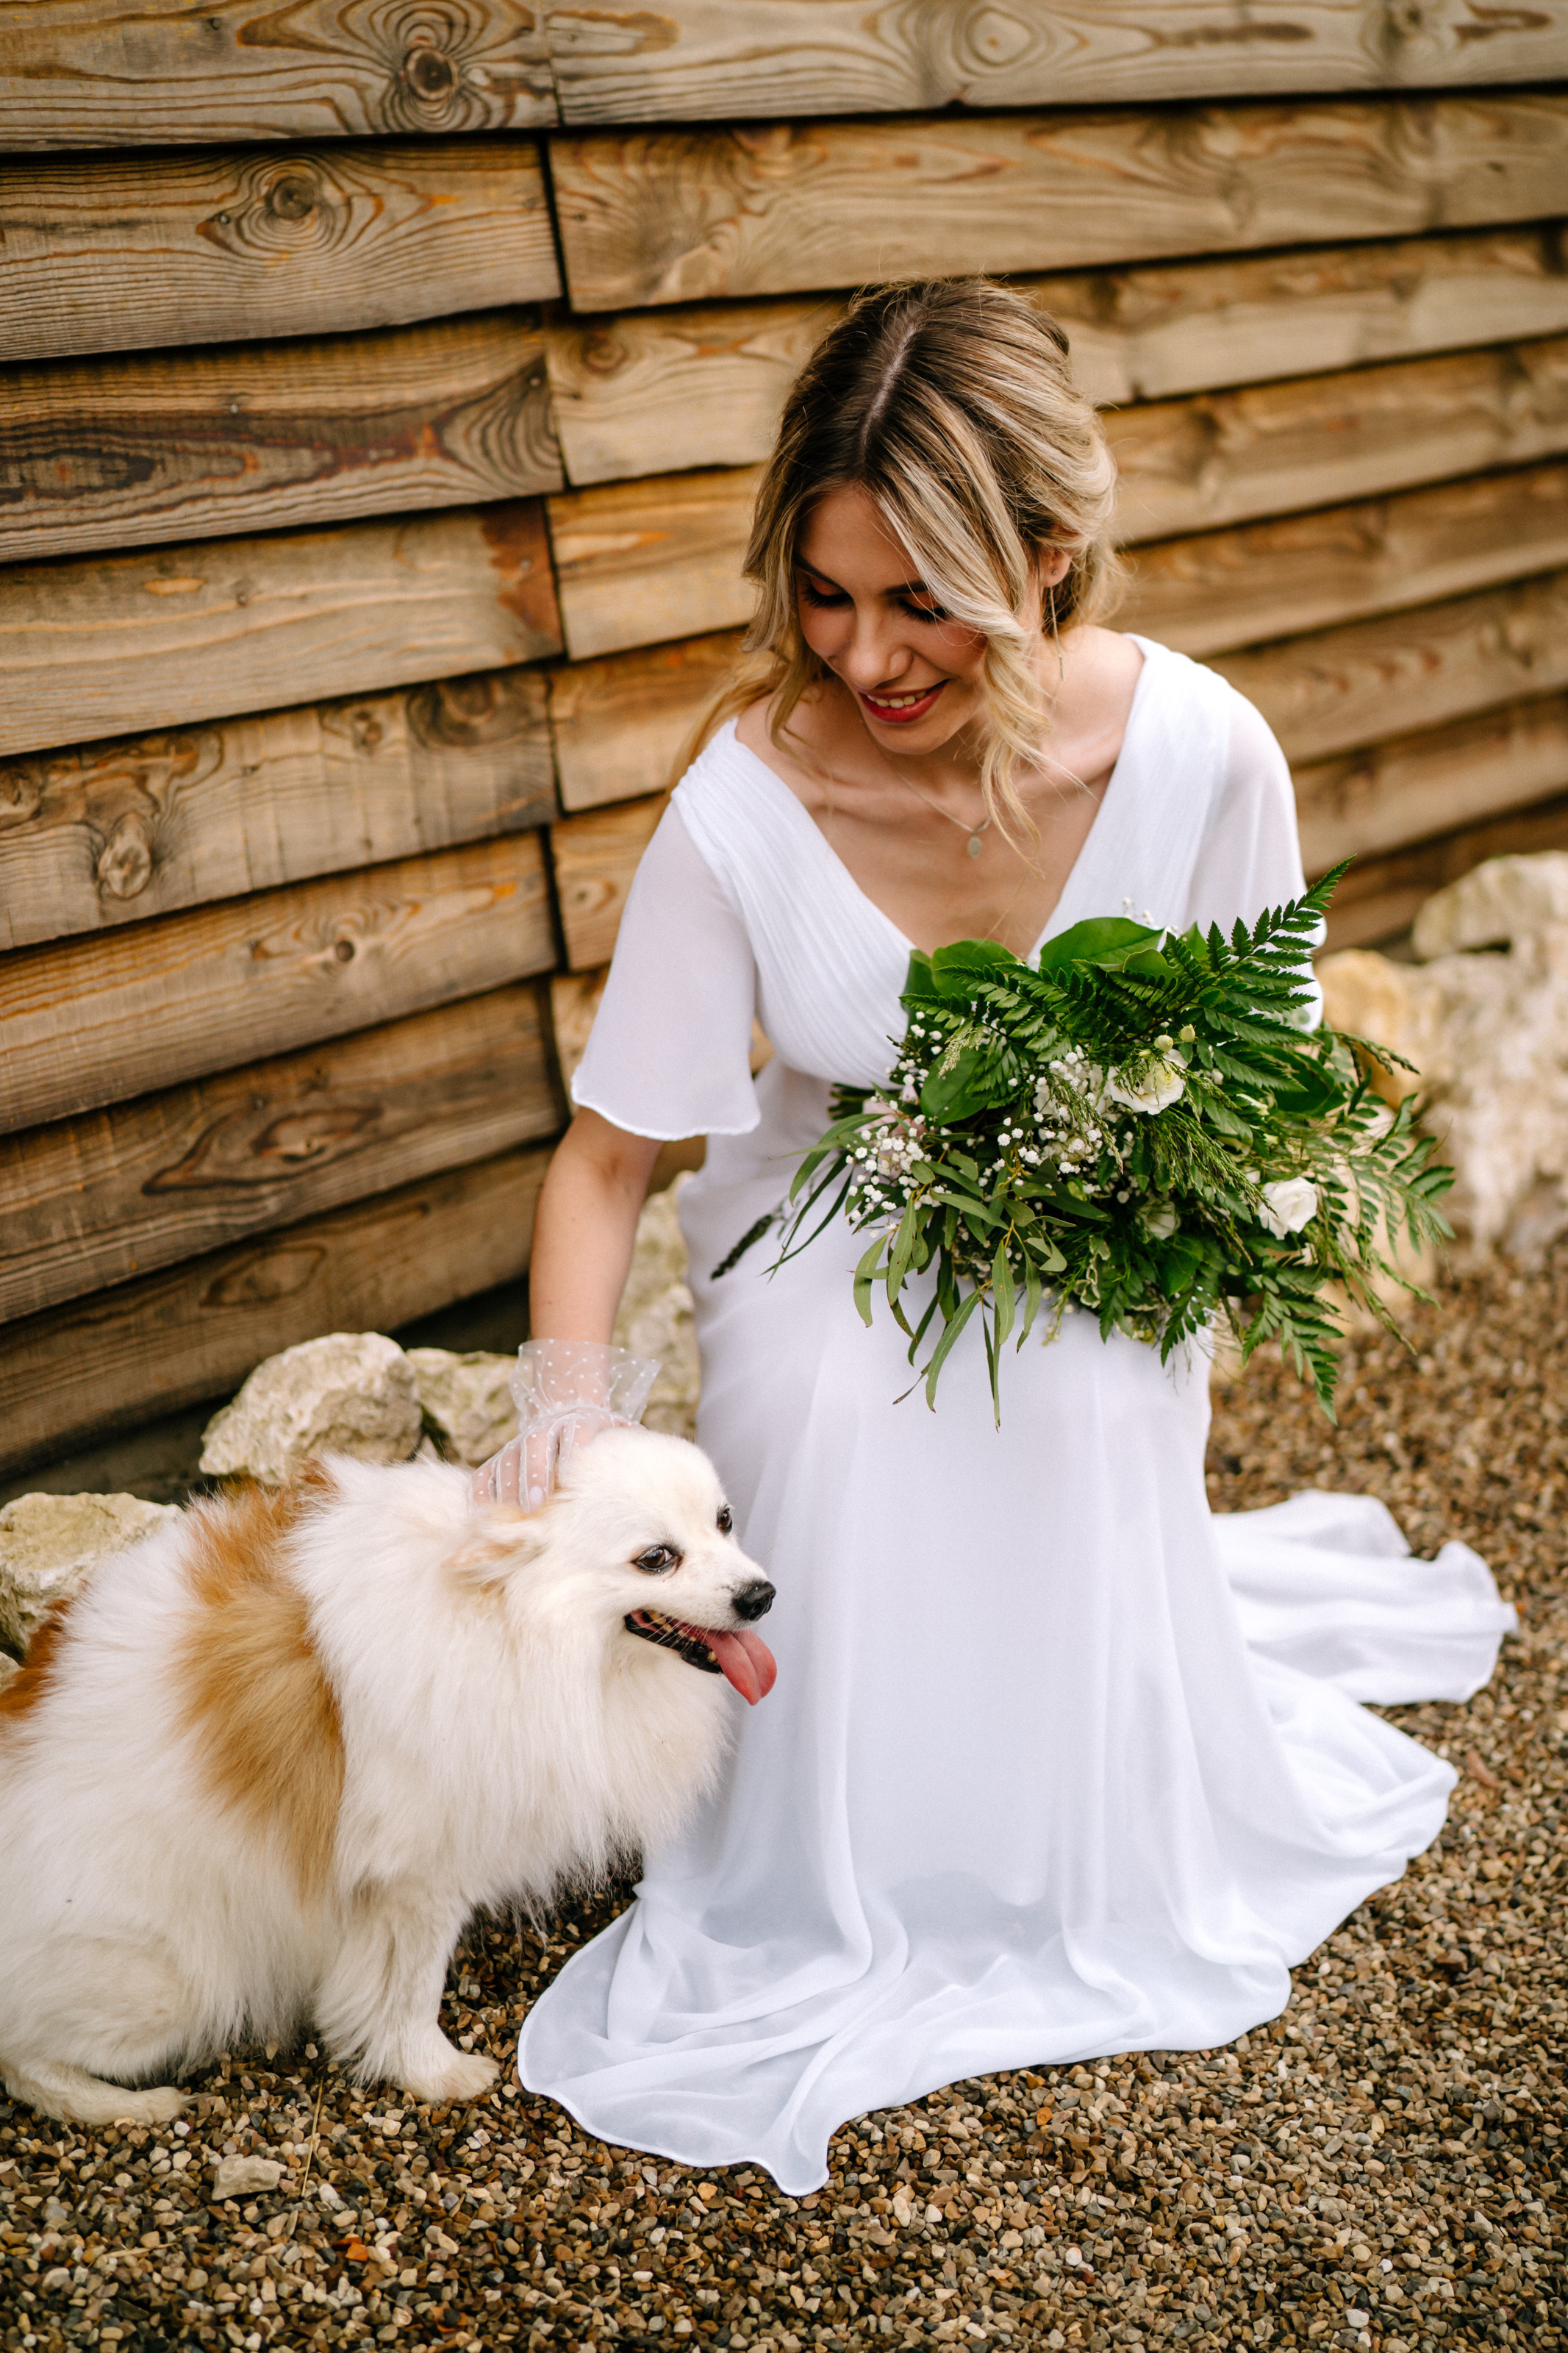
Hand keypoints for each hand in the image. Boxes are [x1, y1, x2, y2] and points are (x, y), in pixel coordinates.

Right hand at [468, 1338, 659, 1513]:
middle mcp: (546, 1430)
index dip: (572, 1447)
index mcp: (580, 1423)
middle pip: (535, 1446)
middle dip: (534, 1474)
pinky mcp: (500, 1459)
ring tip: (513, 1514)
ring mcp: (519, 1444)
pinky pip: (483, 1474)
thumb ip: (631, 1446)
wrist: (568, 1407)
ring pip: (507, 1460)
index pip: (576, 1432)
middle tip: (536, 1503)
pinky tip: (480, 1515)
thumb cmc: (600, 1437)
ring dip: (508, 1487)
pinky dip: (480, 1493)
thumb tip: (659, 1467)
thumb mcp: (620, 1433)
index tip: (571, 1466)